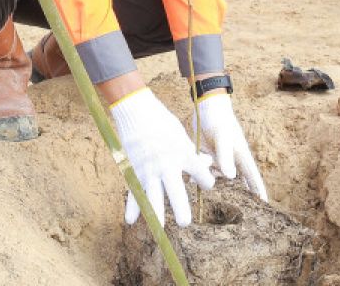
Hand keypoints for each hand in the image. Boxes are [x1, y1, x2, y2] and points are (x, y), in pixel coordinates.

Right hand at [110, 89, 214, 226]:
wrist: (137, 111)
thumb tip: (208, 164)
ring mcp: (149, 168)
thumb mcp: (181, 135)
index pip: (200, 173)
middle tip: (185, 223)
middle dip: (181, 208)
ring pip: (153, 195)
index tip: (207, 184)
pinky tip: (131, 221)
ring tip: (160, 228)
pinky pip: (133, 191)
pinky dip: (131, 206)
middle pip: (176, 191)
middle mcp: (167, 164)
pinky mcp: (135, 169)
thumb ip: (192, 153)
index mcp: (182, 154)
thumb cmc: (163, 122)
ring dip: (156, 213)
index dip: (206, 181)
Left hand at [192, 93, 267, 201]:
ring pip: (217, 177)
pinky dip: (199, 174)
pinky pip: (204, 170)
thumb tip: (231, 176)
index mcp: (241, 155)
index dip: (259, 190)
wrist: (206, 106)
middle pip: (236, 182)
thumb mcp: (222, 136)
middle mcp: (231, 159)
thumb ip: (225, 156)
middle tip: (237, 210)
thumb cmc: (219, 119)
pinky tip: (190, 179)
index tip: (265, 204)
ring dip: (210, 179)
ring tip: (203, 172)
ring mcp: (219, 158)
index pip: (253, 176)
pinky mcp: (207, 156)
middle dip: (236, 195)